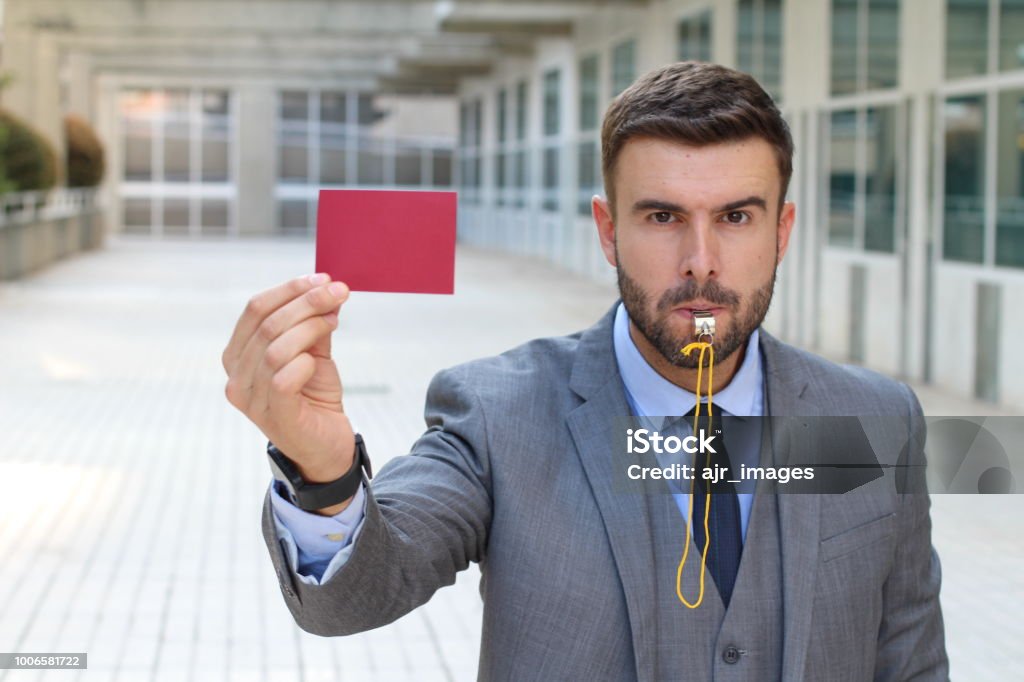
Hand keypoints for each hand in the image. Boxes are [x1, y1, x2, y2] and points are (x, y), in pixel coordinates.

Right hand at [223, 274, 356, 509]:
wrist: (326, 446)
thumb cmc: (314, 396)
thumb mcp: (313, 352)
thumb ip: (313, 323)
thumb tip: (327, 287)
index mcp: (238, 355)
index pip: (255, 309)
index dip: (289, 289)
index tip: (322, 278)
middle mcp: (236, 377)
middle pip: (266, 324)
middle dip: (307, 302)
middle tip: (339, 292)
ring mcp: (251, 400)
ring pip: (275, 348)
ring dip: (310, 326)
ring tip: (335, 320)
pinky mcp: (274, 416)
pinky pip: (283, 378)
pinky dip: (305, 362)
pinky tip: (319, 360)